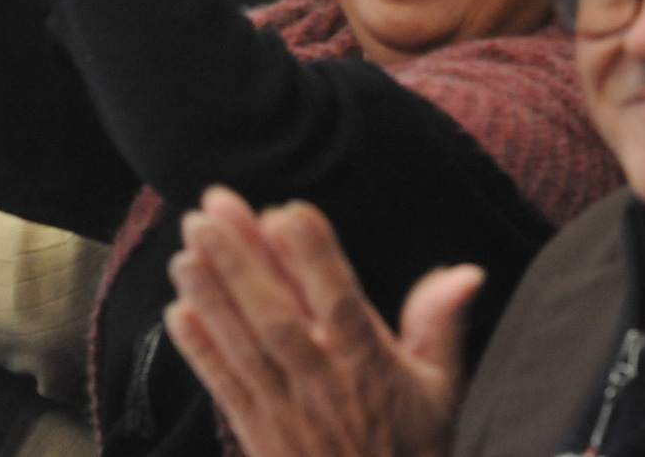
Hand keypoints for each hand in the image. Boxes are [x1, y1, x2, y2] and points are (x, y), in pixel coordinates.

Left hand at [164, 187, 481, 456]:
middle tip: (208, 211)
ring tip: (183, 253)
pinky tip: (177, 313)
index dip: (315, 258)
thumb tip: (467, 272)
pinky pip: (225, 389)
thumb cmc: (413, 447)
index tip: (287, 212)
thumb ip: (440, 324)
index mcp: (371, 366)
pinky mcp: (257, 432)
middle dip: (241, 263)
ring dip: (212, 298)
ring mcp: (286, 409)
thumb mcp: (441, 389)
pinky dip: (200, 352)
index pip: (341, 303)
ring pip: (244, 347)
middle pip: (278, 317)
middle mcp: (324, 384)